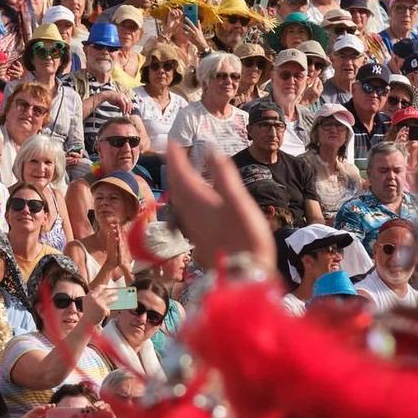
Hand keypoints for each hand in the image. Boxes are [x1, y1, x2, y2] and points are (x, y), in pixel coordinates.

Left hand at [162, 145, 273, 274]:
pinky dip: (186, 197)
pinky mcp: (198, 237)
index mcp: (198, 200)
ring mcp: (192, 227)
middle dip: (175, 167)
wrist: (242, 275)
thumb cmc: (244, 237)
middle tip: (175, 153)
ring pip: (179, 198)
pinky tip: (194, 200)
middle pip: (177, 186)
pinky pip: (186, 210)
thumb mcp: (239, 201)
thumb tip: (212, 151)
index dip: (176, 157)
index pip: (181, 173)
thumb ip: (225, 176)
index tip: (173, 142)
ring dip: (179, 182)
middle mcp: (189, 213)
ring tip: (183, 171)